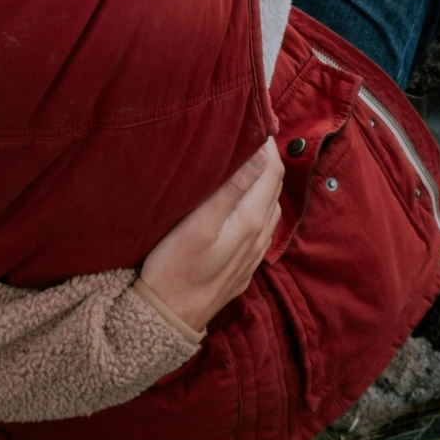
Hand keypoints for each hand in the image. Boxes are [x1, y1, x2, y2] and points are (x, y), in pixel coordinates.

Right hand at [138, 139, 282, 335]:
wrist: (166, 320)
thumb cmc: (174, 269)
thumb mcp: (199, 225)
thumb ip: (231, 190)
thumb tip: (260, 155)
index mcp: (251, 222)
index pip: (271, 171)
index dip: (267, 143)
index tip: (255, 118)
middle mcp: (259, 237)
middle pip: (272, 187)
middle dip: (267, 158)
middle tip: (251, 131)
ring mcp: (252, 254)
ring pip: (268, 207)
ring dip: (263, 181)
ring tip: (247, 159)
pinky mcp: (242, 266)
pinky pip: (261, 227)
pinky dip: (258, 204)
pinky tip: (243, 202)